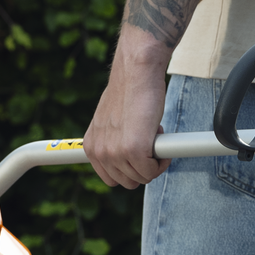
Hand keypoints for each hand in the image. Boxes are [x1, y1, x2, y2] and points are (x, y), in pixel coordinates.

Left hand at [85, 47, 171, 188]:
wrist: (136, 72)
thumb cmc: (129, 92)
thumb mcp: (111, 122)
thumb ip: (112, 140)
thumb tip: (124, 154)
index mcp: (91, 147)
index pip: (111, 178)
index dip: (130, 168)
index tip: (140, 155)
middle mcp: (100, 152)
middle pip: (128, 182)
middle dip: (143, 167)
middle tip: (150, 143)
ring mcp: (115, 153)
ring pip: (142, 178)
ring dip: (154, 161)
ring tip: (153, 134)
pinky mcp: (134, 150)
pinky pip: (152, 171)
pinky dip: (163, 159)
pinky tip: (160, 136)